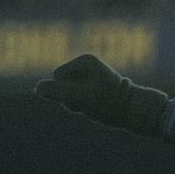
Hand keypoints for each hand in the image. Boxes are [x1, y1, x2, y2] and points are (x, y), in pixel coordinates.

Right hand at [34, 54, 168, 135]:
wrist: (136, 112)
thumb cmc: (110, 103)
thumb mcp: (81, 98)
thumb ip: (58, 92)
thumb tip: (38, 88)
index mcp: (85, 60)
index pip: (57, 77)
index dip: (67, 91)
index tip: (87, 96)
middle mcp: (88, 65)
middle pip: (62, 86)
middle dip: (73, 99)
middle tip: (93, 103)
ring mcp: (91, 77)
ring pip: (69, 95)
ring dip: (80, 105)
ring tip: (98, 106)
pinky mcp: (94, 88)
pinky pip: (79, 100)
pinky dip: (87, 108)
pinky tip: (100, 109)